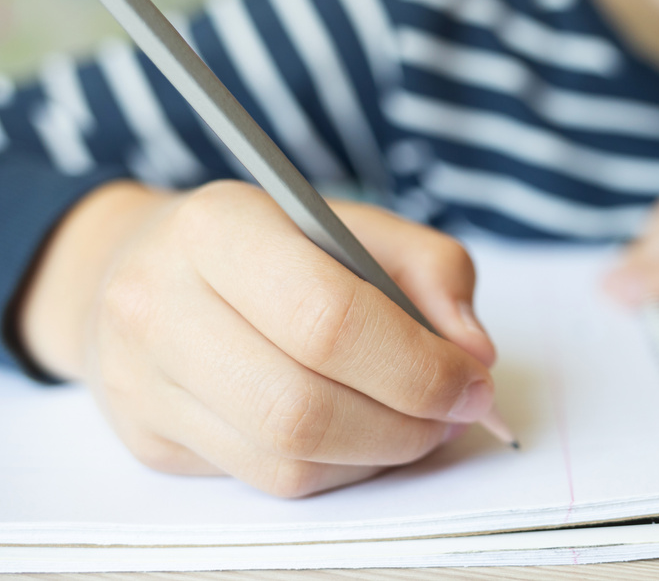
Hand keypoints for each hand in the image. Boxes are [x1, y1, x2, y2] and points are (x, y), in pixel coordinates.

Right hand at [18, 180, 495, 496]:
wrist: (139, 265)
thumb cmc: (269, 244)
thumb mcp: (355, 223)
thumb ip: (432, 269)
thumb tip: (475, 352)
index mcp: (217, 228)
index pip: (327, 318)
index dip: (416, 365)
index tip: (473, 379)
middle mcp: (159, 304)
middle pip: (302, 405)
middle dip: (406, 423)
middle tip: (456, 412)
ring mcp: (142, 381)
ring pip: (286, 459)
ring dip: (379, 454)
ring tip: (421, 424)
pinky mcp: (151, 438)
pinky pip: (268, 481)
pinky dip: (339, 469)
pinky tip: (366, 436)